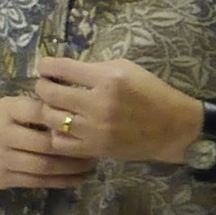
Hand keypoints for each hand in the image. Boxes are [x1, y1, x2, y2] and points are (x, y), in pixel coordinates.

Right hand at [0, 92, 95, 190]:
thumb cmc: (4, 122)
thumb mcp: (15, 107)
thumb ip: (40, 109)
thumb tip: (78, 113)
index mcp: (6, 110)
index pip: (40, 112)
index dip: (65, 119)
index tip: (86, 123)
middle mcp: (0, 133)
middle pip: (45, 144)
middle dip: (74, 148)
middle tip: (96, 148)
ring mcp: (0, 158)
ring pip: (43, 166)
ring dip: (71, 168)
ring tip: (90, 165)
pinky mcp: (3, 178)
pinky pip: (38, 182)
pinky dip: (61, 181)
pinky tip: (79, 178)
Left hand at [31, 55, 203, 166]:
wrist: (173, 127)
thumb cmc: (150, 92)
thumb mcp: (126, 69)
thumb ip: (94, 68)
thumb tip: (62, 68)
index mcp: (108, 78)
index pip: (62, 68)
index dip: (46, 66)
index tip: (43, 67)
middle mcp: (99, 103)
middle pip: (50, 94)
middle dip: (42, 87)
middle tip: (45, 86)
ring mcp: (96, 129)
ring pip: (51, 119)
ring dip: (47, 110)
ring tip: (53, 106)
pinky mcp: (96, 148)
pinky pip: (60, 142)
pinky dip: (56, 133)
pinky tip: (62, 127)